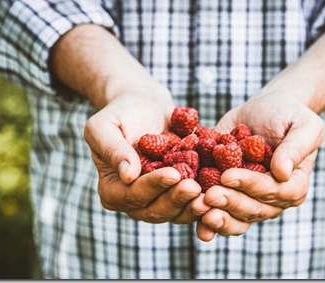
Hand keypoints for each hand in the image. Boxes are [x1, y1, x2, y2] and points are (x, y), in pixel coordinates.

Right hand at [84, 89, 209, 222]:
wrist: (146, 106)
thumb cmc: (121, 113)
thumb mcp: (104, 126)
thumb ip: (113, 149)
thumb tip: (128, 175)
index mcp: (112, 190)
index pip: (132, 195)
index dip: (153, 186)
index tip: (174, 174)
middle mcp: (134, 202)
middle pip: (155, 209)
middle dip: (176, 199)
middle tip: (196, 188)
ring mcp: (158, 200)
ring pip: (176, 212)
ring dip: (193, 206)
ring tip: (211, 194)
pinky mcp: (177, 194)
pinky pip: (191, 202)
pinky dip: (205, 199)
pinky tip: (220, 190)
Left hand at [196, 93, 324, 240]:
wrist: (265, 110)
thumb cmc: (288, 115)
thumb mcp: (303, 125)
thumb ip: (296, 148)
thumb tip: (282, 172)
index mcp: (293, 185)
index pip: (274, 192)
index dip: (251, 186)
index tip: (228, 175)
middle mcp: (272, 199)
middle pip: (253, 209)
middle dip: (229, 203)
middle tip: (208, 196)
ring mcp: (248, 199)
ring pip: (235, 218)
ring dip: (216, 217)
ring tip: (197, 208)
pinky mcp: (228, 193)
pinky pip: (218, 210)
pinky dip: (203, 217)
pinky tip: (190, 214)